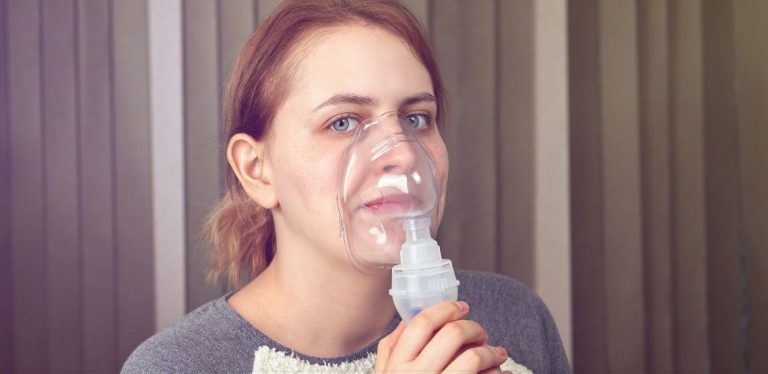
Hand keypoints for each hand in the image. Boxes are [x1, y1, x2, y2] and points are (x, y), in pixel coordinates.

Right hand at [375, 301, 508, 372]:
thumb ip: (389, 351)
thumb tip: (404, 323)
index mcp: (397, 366)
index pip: (422, 323)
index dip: (446, 309)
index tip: (461, 307)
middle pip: (453, 334)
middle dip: (474, 327)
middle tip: (481, 333)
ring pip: (475, 357)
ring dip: (492, 351)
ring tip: (496, 354)